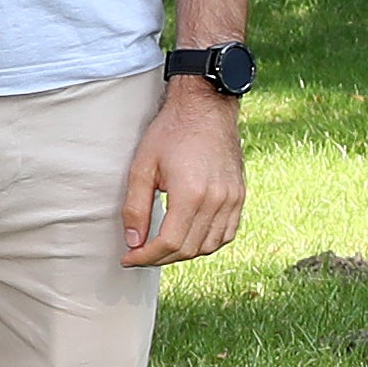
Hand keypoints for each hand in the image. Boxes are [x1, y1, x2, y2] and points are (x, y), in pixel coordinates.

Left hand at [119, 81, 246, 269]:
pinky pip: (226, 233)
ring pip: (209, 246)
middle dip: (160, 258)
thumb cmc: (171, 133)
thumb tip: (133, 242)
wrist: (206, 108)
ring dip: (184, 253)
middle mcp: (217, 200)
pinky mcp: (239, 195)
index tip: (128, 258)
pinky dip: (207, 243)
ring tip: (162, 247)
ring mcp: (233, 199)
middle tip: (140, 254)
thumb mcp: (142, 168)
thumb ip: (135, 208)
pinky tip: (189, 237)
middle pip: (189, 249)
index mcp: (191, 193)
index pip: (170, 243)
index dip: (146, 257)